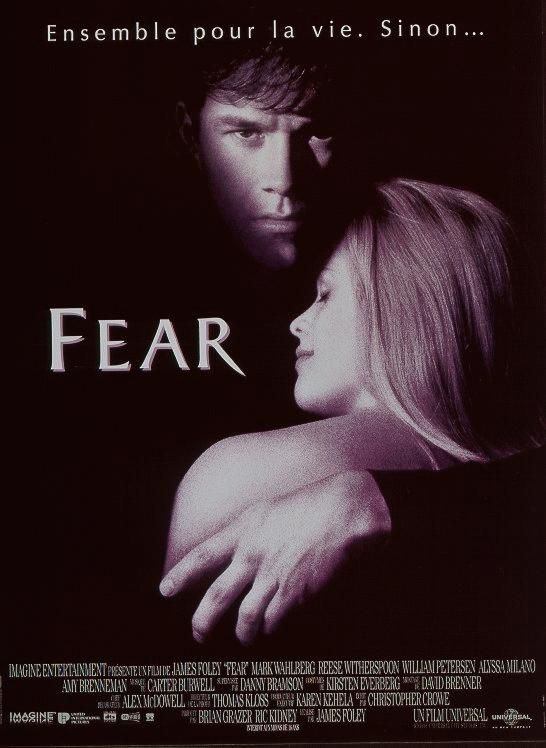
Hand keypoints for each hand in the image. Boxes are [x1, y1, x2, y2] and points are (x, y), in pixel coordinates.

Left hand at [160, 470, 390, 644]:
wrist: (344, 510)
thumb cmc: (310, 504)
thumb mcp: (268, 510)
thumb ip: (248, 533)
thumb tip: (236, 555)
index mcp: (244, 530)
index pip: (202, 555)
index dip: (180, 575)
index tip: (165, 590)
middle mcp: (252, 554)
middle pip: (215, 597)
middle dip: (201, 621)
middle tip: (198, 633)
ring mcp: (272, 575)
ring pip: (244, 617)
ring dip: (242, 632)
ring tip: (243, 637)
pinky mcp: (295, 592)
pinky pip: (273, 620)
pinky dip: (269, 627)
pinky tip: (271, 627)